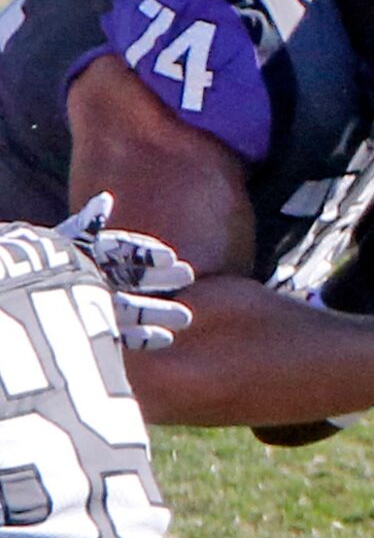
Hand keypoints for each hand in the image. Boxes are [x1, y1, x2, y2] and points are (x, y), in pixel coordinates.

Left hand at [55, 193, 194, 351]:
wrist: (20, 304)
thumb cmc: (42, 271)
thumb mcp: (64, 246)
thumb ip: (87, 226)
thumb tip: (105, 199)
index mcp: (85, 256)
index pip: (121, 249)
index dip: (145, 253)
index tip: (169, 258)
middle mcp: (91, 281)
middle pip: (132, 279)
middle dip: (160, 279)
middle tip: (189, 276)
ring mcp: (91, 308)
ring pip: (131, 309)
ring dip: (159, 313)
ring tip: (186, 318)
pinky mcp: (90, 333)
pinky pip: (119, 335)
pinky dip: (143, 337)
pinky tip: (166, 338)